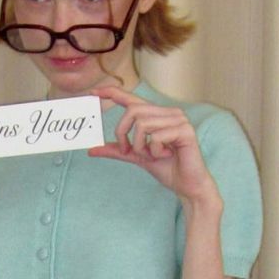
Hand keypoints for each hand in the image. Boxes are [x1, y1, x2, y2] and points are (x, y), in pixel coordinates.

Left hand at [87, 84, 221, 208]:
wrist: (187, 185)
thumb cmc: (166, 168)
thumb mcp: (136, 156)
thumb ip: (117, 150)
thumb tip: (91, 150)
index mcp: (157, 115)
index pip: (132, 99)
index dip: (112, 93)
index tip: (93, 93)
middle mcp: (168, 112)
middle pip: (133, 111)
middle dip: (122, 132)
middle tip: (126, 150)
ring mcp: (179, 119)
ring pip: (142, 124)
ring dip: (140, 145)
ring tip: (152, 155)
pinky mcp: (185, 130)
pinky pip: (156, 136)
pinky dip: (154, 151)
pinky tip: (166, 155)